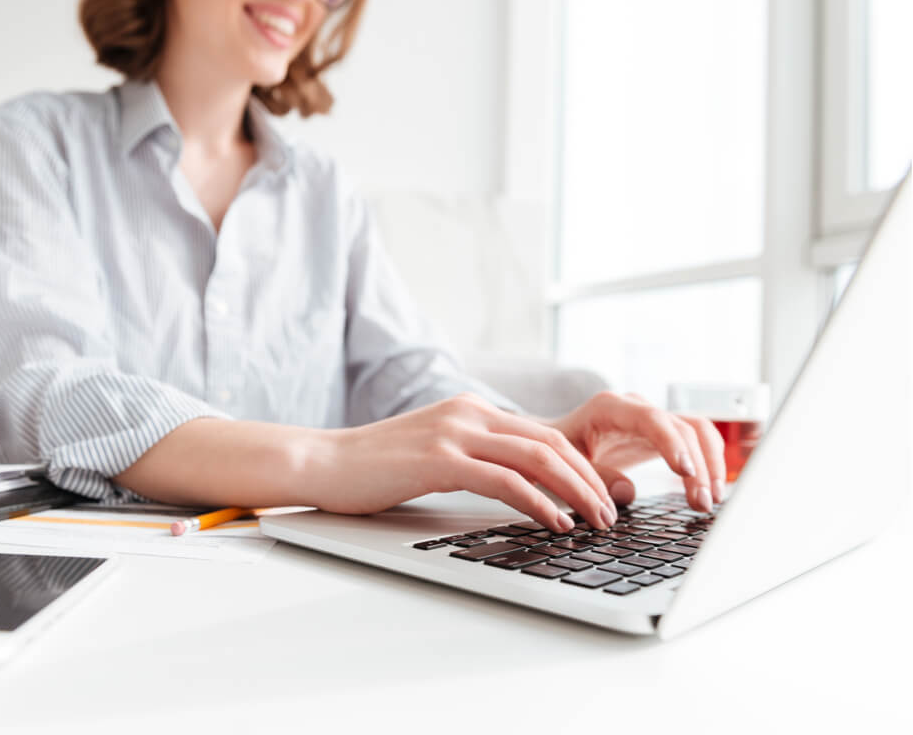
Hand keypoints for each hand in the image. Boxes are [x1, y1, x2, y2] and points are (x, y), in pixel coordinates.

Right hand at [316, 393, 618, 530]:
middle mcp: (469, 413)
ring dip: (575, 492)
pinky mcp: (439, 459)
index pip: (544, 434)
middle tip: (610, 513)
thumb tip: (519, 488)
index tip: (601, 497)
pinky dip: (539, 502)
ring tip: (595, 522)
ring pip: (537, 457)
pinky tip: (554, 523)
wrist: (323, 462)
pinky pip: (504, 480)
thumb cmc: (376, 468)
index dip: (581, 467)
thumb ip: (476, 458)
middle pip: (551, 442)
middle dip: (590, 481)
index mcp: (472, 410)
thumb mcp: (436, 453)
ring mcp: (454, 433)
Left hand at [545, 391, 726, 512]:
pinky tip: (709, 490)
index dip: (672, 444)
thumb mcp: (567, 464)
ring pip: (696, 431)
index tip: (684, 472)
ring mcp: (652, 418)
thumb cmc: (558, 452)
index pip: (651, 419)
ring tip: (710, 500)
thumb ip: (594, 476)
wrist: (555, 443)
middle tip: (701, 502)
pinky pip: (695, 441)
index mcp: (609, 408)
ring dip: (710, 464)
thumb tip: (629, 492)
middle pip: (681, 428)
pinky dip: (707, 463)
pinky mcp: (662, 434)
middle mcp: (636, 407)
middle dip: (697, 465)